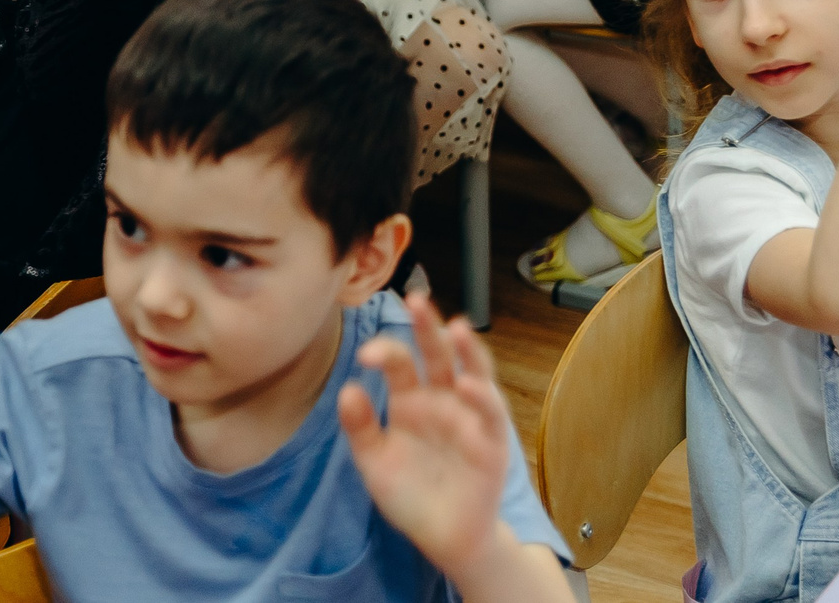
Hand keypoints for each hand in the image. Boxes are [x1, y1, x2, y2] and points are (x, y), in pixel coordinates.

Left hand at [339, 293, 513, 579]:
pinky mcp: (491, 443)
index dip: (385, 351)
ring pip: (473, 373)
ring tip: (456, 327)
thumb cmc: (411, 496)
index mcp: (412, 400)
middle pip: (437, 355)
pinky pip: (490, 415)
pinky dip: (483, 397)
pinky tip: (469, 384)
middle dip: (429, 326)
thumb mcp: (376, 463)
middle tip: (416, 299)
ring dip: (467, 351)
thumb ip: (361, 429)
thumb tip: (347, 389)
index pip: (400, 362)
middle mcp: (442, 401)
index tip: (365, 354)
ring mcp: (469, 418)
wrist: (444, 540)